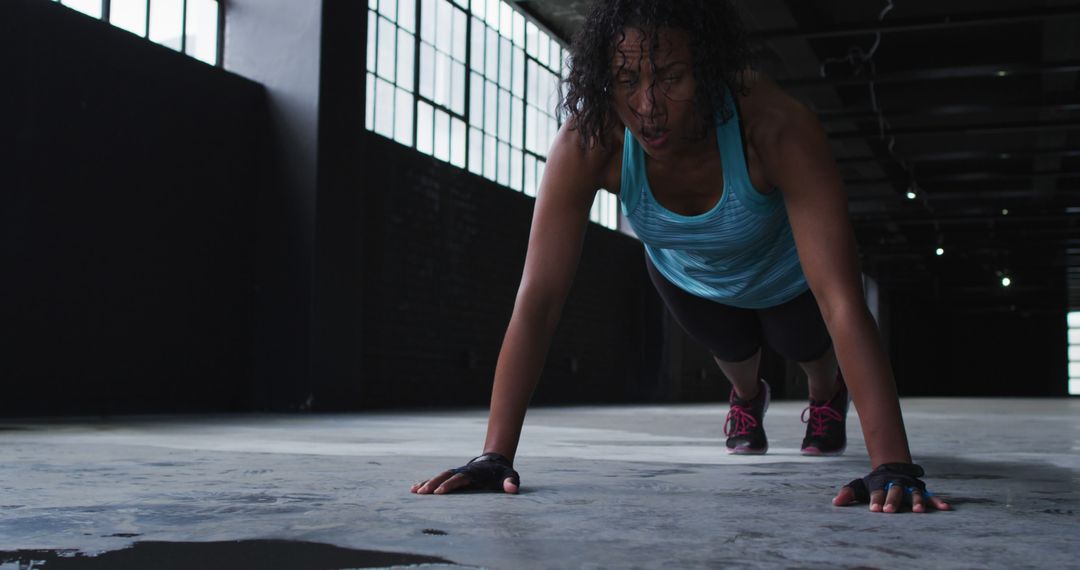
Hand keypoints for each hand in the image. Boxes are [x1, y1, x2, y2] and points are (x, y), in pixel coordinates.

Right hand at [410, 452, 519, 494]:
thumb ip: (511, 483)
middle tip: (422, 493)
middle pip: (445, 477)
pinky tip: (414, 489)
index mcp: (473, 473)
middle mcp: (462, 471)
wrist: (494, 461)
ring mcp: (455, 472)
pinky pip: (437, 478)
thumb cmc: (502, 473)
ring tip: (414, 491)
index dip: (450, 485)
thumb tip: (512, 489)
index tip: (439, 492)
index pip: (460, 479)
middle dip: (433, 484)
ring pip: (438, 476)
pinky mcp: (451, 475)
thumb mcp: (509, 477)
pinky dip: (426, 482)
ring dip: (426, 483)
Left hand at [832, 463, 949, 512]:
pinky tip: (945, 508)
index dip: (876, 500)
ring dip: (916, 501)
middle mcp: (896, 484)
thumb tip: (836, 502)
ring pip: (914, 492)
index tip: (875, 510)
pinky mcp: (922, 490)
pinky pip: (931, 496)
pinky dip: (938, 501)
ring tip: (918, 511)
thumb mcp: (860, 486)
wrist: (891, 468)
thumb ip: (848, 493)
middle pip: (895, 491)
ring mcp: (910, 486)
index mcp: (880, 483)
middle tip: (890, 511)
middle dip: (893, 500)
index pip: (877, 492)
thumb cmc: (873, 483)